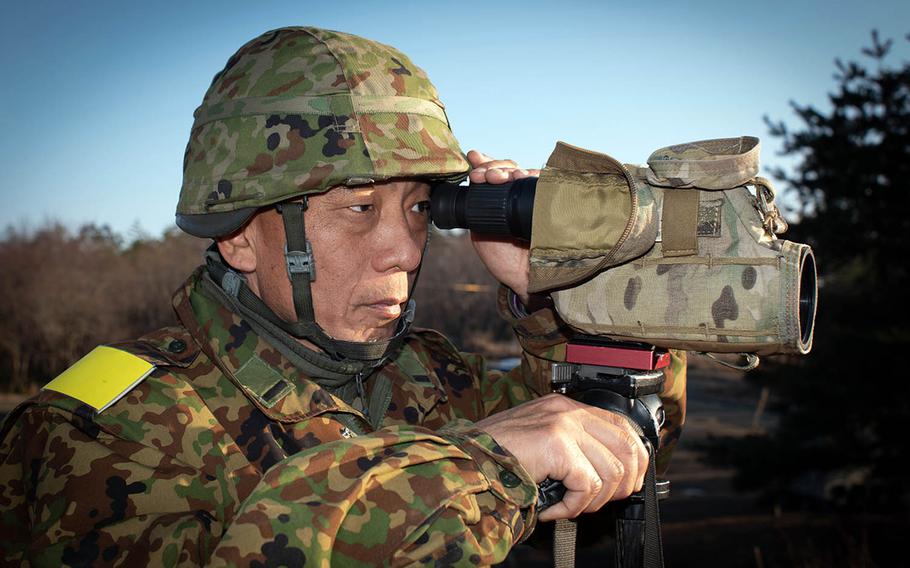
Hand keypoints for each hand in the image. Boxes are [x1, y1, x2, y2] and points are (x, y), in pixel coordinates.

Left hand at [465, 150, 539, 304]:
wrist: (524, 278)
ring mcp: (536, 197)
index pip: (495, 171)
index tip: (474, 163)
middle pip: (508, 167)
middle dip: (493, 167)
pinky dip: (533, 175)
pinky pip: (545, 182)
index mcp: (501, 198)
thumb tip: (469, 183)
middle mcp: (519, 194)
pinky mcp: (552, 202)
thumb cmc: (503, 257)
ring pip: (524, 171)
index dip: (485, 163)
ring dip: (508, 170)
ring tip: (498, 177)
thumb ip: (474, 209)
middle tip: (483, 176)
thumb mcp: (480, 230)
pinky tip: (521, 175)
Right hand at [475, 394, 648, 521]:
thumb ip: (572, 447)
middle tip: (598, 503)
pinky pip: (587, 485)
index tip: (626, 485)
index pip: (622, 426)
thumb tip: (610, 475)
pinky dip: (573, 507)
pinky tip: (553, 509)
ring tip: (567, 507)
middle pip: (627, 448)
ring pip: (610, 471)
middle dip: (622, 484)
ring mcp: (563, 425)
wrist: (466, 462)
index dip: (634, 460)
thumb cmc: (495, 457)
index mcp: (565, 407)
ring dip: (592, 501)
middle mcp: (567, 411)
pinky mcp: (556, 444)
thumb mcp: (540, 442)